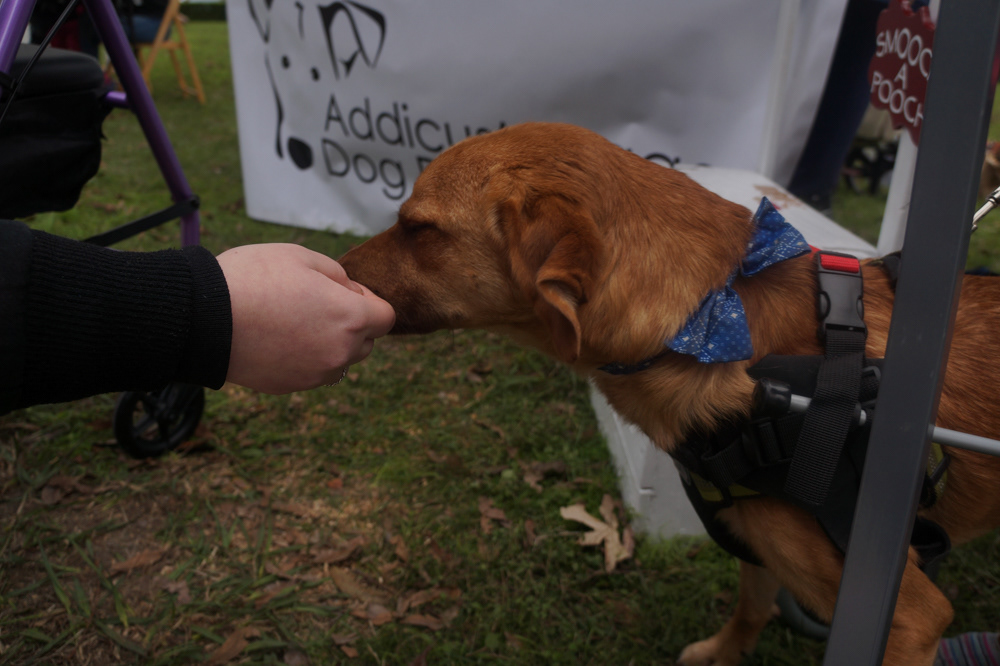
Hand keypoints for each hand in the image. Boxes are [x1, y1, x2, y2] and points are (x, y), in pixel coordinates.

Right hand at [217, 244, 394, 393]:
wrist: (202, 318)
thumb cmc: (253, 278)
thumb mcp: (302, 256)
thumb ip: (338, 276)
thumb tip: (351, 293)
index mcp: (351, 318)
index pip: (386, 317)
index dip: (369, 301)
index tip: (343, 292)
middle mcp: (340, 353)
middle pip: (366, 343)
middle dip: (352, 324)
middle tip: (316, 304)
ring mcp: (315, 374)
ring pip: (339, 360)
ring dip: (329, 343)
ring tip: (293, 321)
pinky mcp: (290, 387)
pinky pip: (311, 372)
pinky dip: (304, 358)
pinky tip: (276, 339)